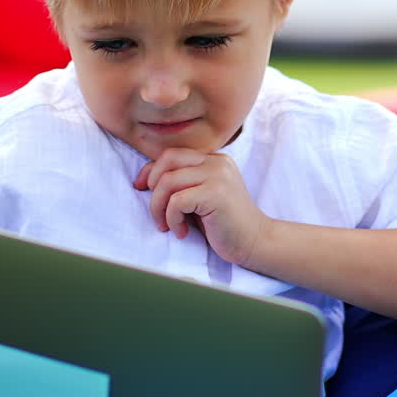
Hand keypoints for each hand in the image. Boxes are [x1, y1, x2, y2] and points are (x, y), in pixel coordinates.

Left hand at [134, 148, 267, 266]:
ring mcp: (218, 176)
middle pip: (167, 161)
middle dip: (153, 187)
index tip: (141, 188)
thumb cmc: (223, 224)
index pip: (172, 154)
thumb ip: (180, 184)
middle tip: (157, 212)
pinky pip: (177, 200)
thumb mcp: (198, 197)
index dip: (150, 171)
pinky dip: (172, 218)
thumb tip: (143, 179)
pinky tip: (182, 232)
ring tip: (167, 226)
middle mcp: (216, 162)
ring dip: (159, 208)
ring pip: (168, 181)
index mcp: (213, 160)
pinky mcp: (216, 193)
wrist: (255, 242)